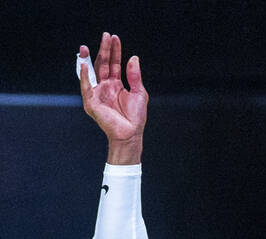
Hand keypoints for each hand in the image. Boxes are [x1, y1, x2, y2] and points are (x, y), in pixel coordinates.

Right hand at [78, 33, 147, 161]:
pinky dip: (84, 76)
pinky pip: (86, 87)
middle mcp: (104, 86)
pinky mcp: (91, 102)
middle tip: (105, 35)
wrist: (131, 133)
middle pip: (102, 64)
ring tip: (87, 46)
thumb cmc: (135, 117)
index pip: (113, 63)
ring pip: (91, 72)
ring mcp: (96, 93)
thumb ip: (134, 76)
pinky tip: (84, 65)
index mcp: (115, 84)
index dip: (114, 51)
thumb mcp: (139, 92)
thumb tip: (133, 58)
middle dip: (103, 50)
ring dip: (88, 59)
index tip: (114, 38)